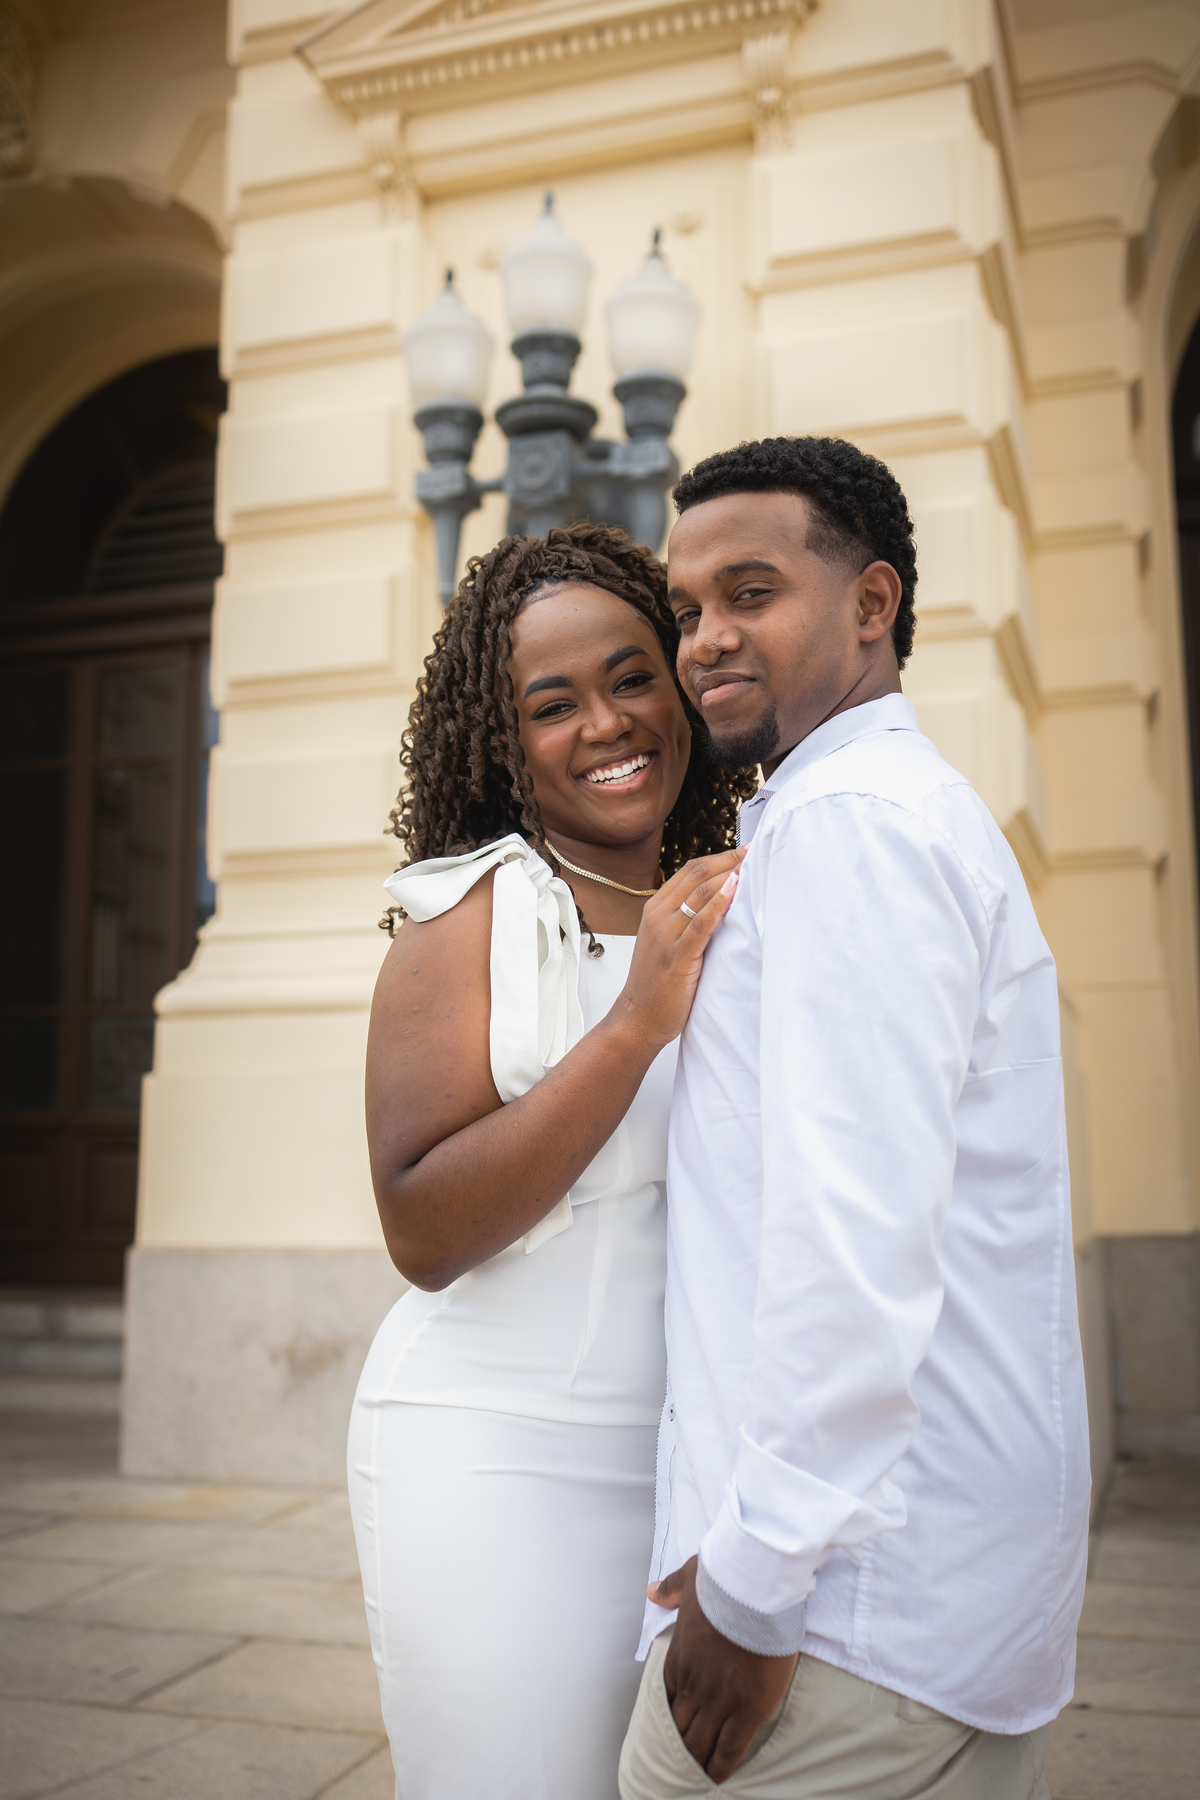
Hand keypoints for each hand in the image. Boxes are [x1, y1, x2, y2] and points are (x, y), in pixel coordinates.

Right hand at [615, 847, 746, 1049]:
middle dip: (729, 860)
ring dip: (730, 876)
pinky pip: (700, 923)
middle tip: (756, 852)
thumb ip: (687, 920)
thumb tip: (722, 901)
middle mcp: (658, 916)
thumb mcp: (668, 942)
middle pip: (697, 875)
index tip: (745, 852)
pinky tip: (734, 889)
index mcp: (655, 909)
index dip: (720, 857)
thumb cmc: (657, 984)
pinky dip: (719, 903)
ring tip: (754, 866)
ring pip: (700, 894)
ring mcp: (666, 935)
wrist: (637, 1018)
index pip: (690, 871)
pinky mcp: (677, 956)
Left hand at [649, 1557, 797, 1785]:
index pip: (667, 1696)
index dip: (670, 1714)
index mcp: (679, 1657)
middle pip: (680, 1727)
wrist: (753, 1591)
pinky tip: (718, 1778)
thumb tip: (652, 1591)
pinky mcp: (747, 1712)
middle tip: (683, 1758)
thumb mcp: (689, 1579)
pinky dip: (721, 1766)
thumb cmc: (724, 1581)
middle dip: (680, 1743)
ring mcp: (719, 1701)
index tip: (675, 1724)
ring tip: (698, 1774)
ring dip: (698, 1759)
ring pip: (700, 1742)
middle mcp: (694, 1685)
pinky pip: (730, 1749)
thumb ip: (670, 1589)